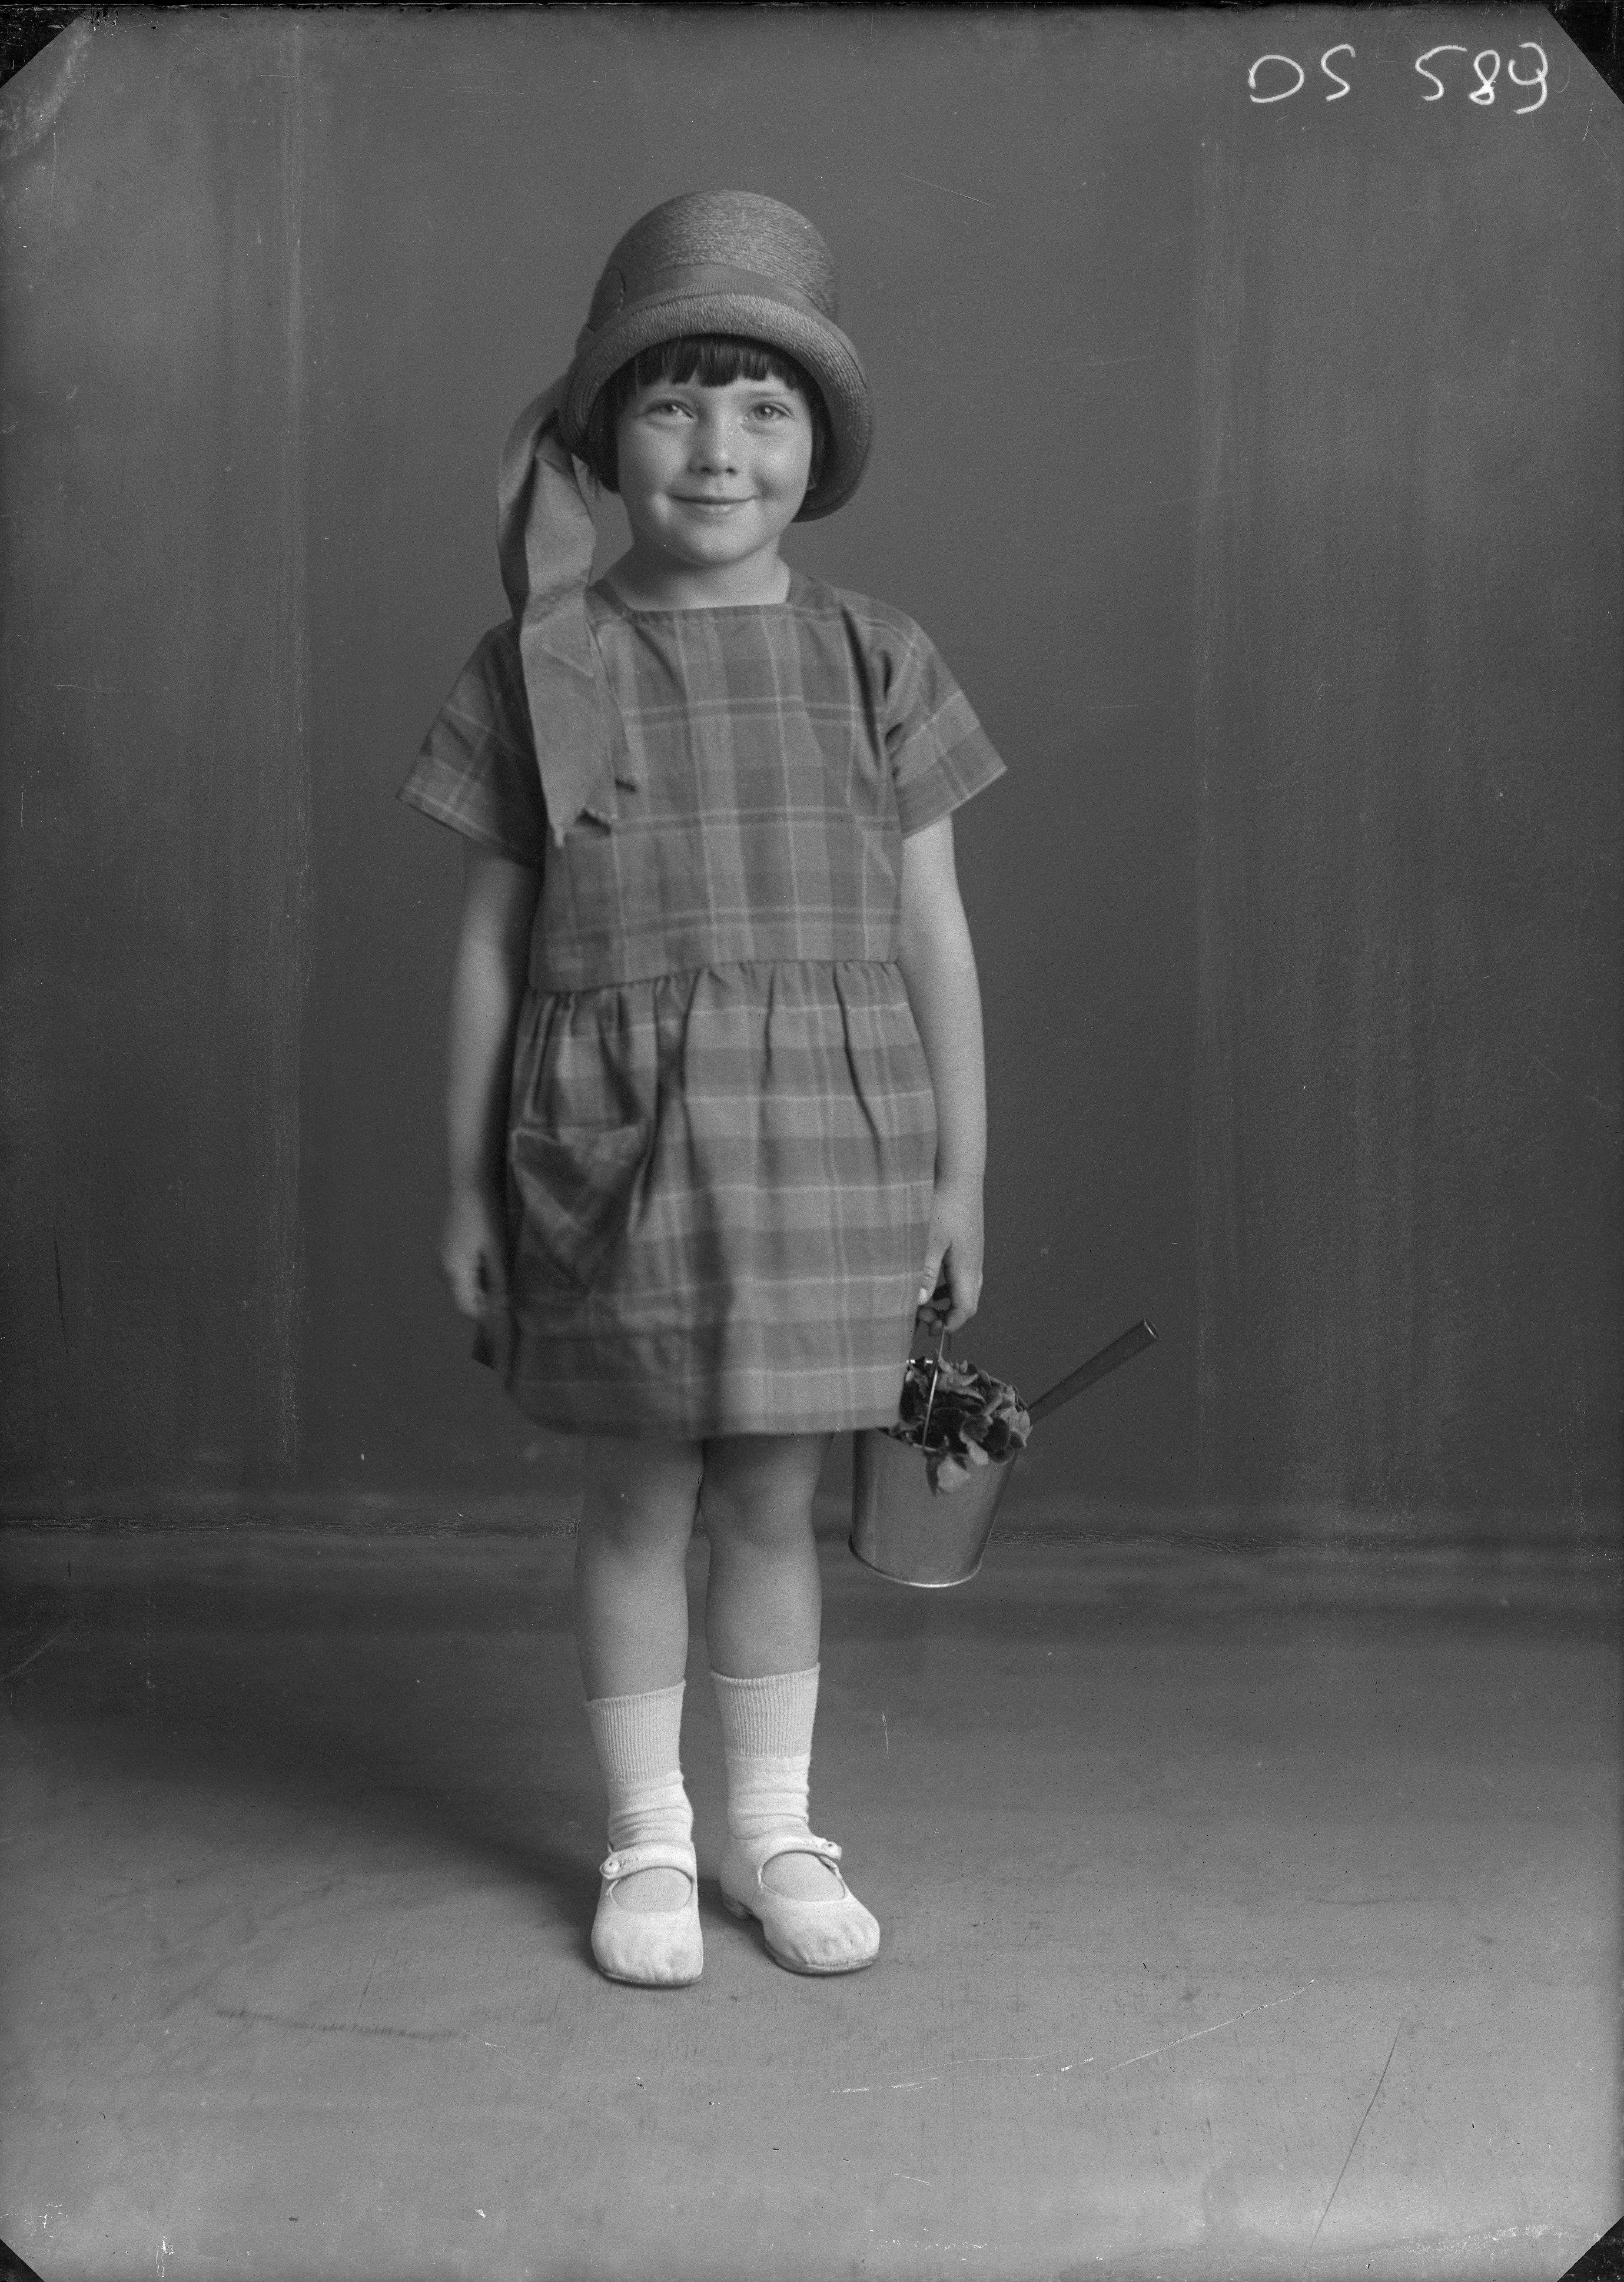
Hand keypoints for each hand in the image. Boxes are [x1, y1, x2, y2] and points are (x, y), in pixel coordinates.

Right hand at [439, 1186, 513, 1369]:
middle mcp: (442, 1269)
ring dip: (482, 1289)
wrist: (470, 1183)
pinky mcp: (446, 1249)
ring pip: (463, 1286)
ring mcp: (442, 1258)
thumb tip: (503, 1310)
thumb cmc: (487, 1216)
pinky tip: (493, 1265)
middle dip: (486, 1303)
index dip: (487, 1318)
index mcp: (454, 1272)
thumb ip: (499, 1282)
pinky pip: (461, 1273)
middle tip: (512, 1303)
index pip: (468, 1309)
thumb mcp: (498, 1251)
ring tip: (507, 1283)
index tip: (507, 1323)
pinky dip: (476, 1276)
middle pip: (465, 1299)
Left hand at [915, 1178, 983, 1335]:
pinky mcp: (967, 1243)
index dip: (950, 1325)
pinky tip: (929, 1277)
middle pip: (966, 1301)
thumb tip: (919, 1303)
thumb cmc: (944, 1204)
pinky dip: (946, 1284)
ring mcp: (972, 1252)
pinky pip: (960, 1273)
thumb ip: (923, 1272)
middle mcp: (974, 1263)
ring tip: (923, 1302)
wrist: (959, 1173)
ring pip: (963, 1287)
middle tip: (922, 1318)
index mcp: (966, 1267)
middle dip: (946, 1315)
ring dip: (945, 1300)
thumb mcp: (929, 1239)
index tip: (931, 1330)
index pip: (965, 1308)